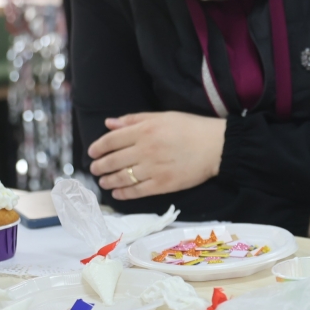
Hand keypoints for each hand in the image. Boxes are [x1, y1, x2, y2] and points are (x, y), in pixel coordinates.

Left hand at [88, 112, 225, 199]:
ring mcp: (153, 169)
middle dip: (99, 166)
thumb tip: (109, 123)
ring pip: (122, 177)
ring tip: (103, 182)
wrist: (217, 147)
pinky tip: (117, 193)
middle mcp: (145, 150)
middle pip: (113, 160)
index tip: (92, 152)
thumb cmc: (192, 127)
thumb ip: (135, 119)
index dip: (98, 147)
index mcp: (145, 130)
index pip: (112, 140)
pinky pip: (137, 191)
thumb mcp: (164, 116)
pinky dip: (123, 193)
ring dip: (108, 180)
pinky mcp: (162, 184)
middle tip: (95, 169)